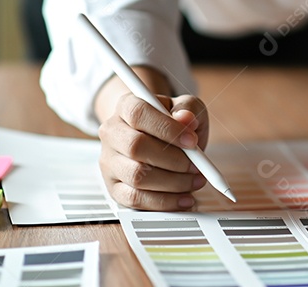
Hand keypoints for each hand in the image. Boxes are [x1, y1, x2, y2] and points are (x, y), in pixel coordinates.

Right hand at [95, 70, 209, 210]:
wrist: (159, 137)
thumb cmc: (172, 122)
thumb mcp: (186, 107)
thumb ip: (188, 108)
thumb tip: (186, 119)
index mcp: (126, 106)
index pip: (138, 114)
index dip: (167, 128)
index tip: (192, 141)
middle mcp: (112, 132)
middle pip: (135, 147)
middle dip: (173, 160)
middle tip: (197, 165)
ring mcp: (109, 161)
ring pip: (137, 176)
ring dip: (173, 182)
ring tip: (195, 180)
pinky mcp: (114, 187)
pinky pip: (135, 199)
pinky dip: (164, 202)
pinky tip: (184, 198)